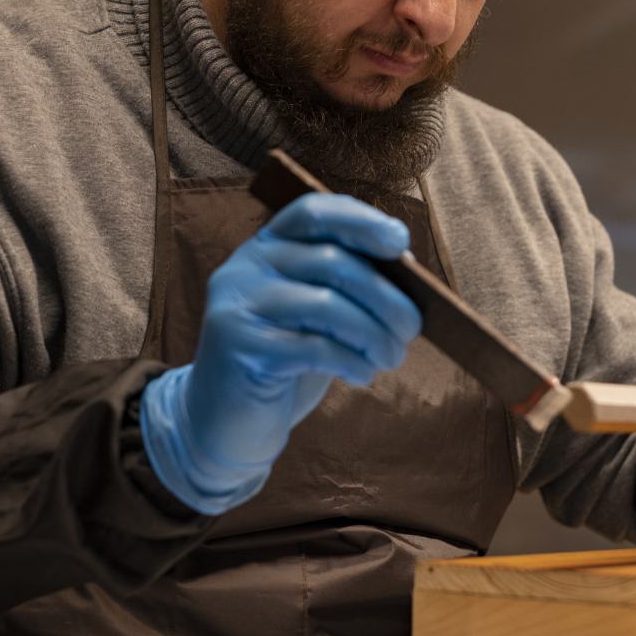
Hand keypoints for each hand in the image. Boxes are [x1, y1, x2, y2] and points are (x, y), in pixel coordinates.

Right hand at [140, 193, 421, 512]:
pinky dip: (351, 360)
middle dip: (385, 295)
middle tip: (411, 328)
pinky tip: (363, 375)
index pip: (312, 213)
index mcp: (265, 247)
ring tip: (392, 357)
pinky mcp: (239, 347)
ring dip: (374, 333)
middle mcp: (245, 267)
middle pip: (331, 261)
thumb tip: (406, 267)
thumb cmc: (284, 362)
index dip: (360, 220)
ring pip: (326, 304)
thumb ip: (345, 285)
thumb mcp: (314, 314)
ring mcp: (237, 305)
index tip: (401, 242)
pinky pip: (313, 346)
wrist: (223, 423)